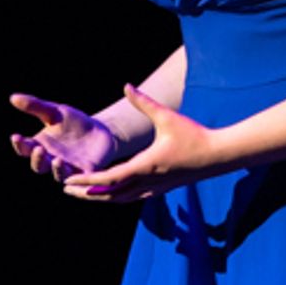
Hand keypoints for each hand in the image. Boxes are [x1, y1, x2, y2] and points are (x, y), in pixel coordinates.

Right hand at [9, 93, 118, 182]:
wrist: (101, 130)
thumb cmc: (73, 122)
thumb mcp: (54, 111)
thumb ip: (35, 106)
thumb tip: (12, 97)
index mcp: (40, 145)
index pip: (25, 149)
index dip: (19, 144)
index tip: (16, 136)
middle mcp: (51, 159)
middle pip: (39, 166)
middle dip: (37, 159)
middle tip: (39, 149)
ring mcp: (67, 168)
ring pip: (58, 174)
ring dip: (56, 169)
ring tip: (57, 160)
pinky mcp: (85, 172)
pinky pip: (79, 179)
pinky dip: (76, 178)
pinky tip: (75, 170)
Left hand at [63, 84, 220, 202]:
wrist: (218, 156)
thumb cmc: (194, 135)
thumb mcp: (166, 116)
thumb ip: (144, 102)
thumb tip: (126, 85)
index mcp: (145, 165)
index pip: (109, 179)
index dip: (87, 180)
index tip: (69, 180)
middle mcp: (147, 181)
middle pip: (110, 194)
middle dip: (87, 193)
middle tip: (67, 190)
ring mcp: (155, 188)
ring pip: (122, 199)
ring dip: (101, 197)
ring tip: (84, 194)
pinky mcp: (162, 189)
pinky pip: (134, 198)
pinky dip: (118, 197)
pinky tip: (113, 193)